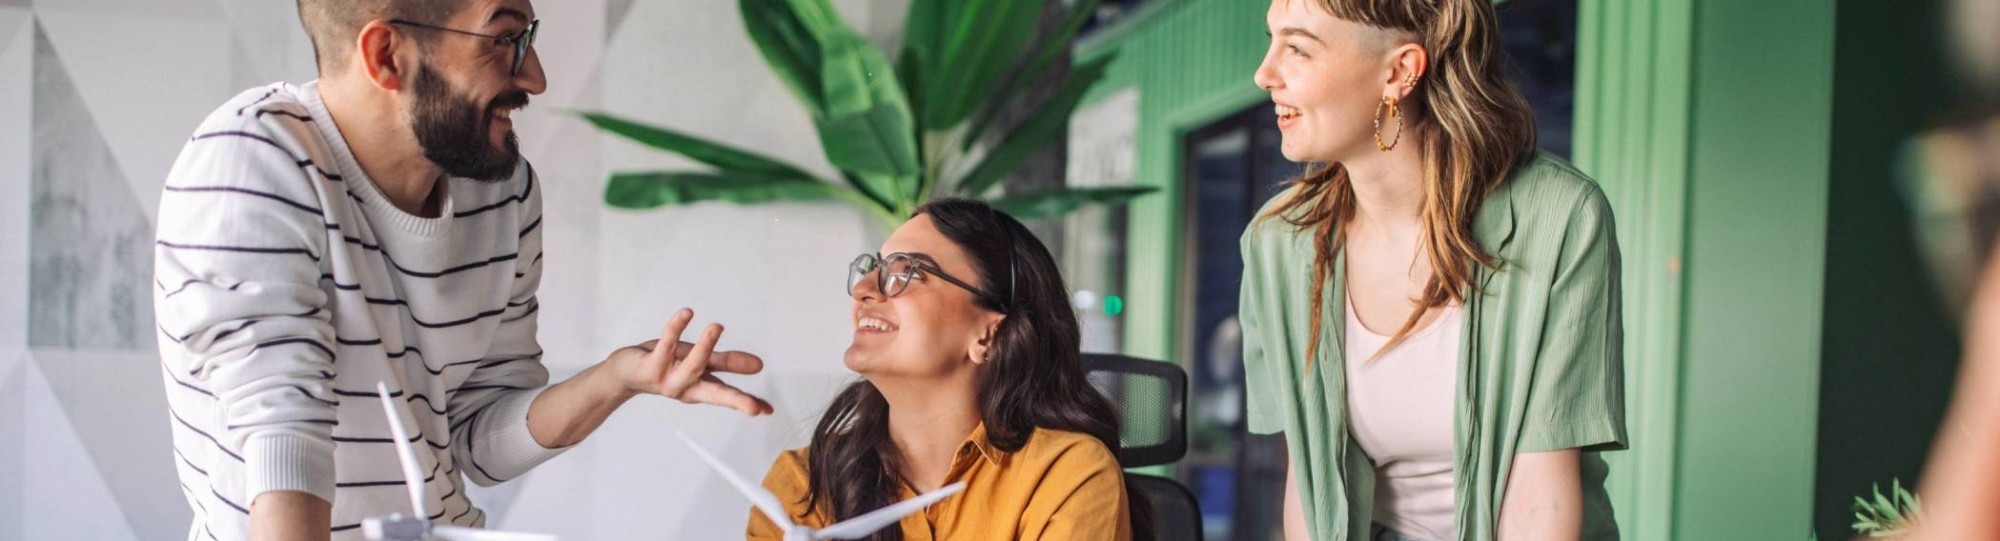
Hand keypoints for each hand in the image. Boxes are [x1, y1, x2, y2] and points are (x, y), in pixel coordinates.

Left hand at [608, 308, 772, 415]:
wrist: (624, 373)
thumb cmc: (666, 365)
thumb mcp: (701, 362)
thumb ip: (728, 363)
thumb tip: (758, 366)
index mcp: (701, 389)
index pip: (729, 396)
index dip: (748, 402)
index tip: (767, 410)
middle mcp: (687, 388)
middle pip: (714, 394)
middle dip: (735, 401)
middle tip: (753, 408)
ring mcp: (669, 379)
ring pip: (691, 365)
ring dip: (704, 346)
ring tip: (717, 327)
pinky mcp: (652, 365)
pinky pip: (666, 344)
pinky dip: (675, 328)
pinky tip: (686, 314)